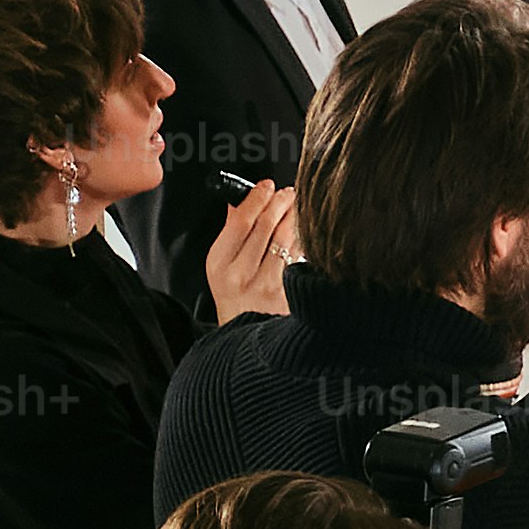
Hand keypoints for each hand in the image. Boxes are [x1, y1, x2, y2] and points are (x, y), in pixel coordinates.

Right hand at [203, 182, 296, 322]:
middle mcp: (243, 275)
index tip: (266, 186)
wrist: (246, 341)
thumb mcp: (220, 268)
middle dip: (280, 202)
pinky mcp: (290, 294)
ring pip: (287, 239)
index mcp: (220, 265)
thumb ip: (230, 235)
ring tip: (299, 205)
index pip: (241, 221)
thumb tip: (241, 202)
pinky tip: (307, 230)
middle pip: (266, 225)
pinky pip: (301, 257)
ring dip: (296, 216)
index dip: (256, 198)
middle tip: (288, 192)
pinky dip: (305, 239)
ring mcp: (269, 285)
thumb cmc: (235, 301)